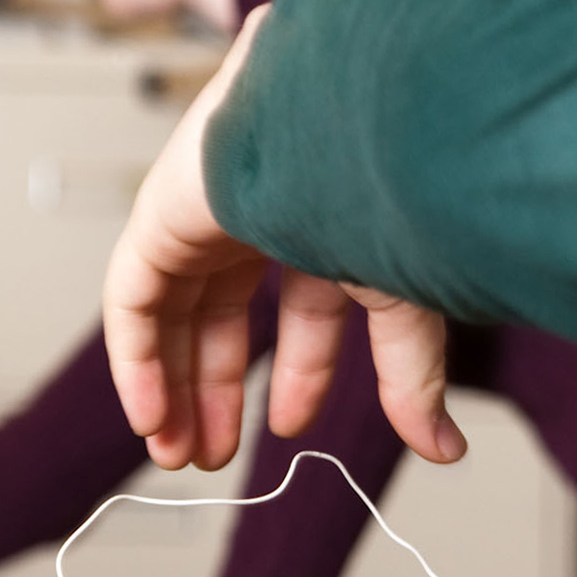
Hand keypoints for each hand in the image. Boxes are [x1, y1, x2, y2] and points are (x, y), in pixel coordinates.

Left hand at [103, 6, 463, 470]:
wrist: (349, 122)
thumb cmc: (390, 183)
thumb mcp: (404, 300)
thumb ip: (412, 377)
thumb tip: (444, 449)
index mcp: (325, 219)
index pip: (304, 306)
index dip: (299, 374)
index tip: (288, 430)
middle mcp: (260, 211)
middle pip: (224, 313)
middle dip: (217, 390)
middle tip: (211, 454)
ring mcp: (205, 209)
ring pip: (174, 311)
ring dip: (173, 388)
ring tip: (174, 452)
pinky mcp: (160, 216)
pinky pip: (131, 299)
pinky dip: (138, 364)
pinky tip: (151, 419)